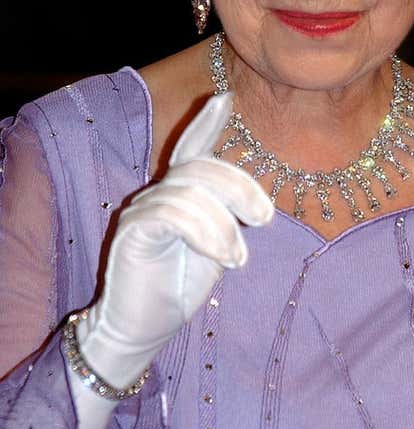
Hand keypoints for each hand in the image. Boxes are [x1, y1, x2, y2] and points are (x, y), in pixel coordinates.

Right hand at [79, 90, 273, 388]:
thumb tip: (250, 201)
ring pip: (192, 192)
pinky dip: (206, 233)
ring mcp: (142, 209)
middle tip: (266, 218)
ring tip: (237, 258)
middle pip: (201, 167)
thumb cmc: (179, 289)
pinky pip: (174, 214)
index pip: (191, 148)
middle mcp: (157, 194)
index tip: (225, 98)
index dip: (205, 123)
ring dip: (224, 226)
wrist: (143, 330)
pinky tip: (223, 258)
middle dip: (240, 187)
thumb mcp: (214, 247)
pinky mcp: (133, 230)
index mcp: (178, 194)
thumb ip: (224, 218)